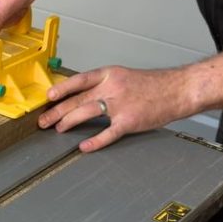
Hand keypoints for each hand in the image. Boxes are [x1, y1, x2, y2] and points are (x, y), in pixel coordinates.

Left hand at [38, 66, 195, 151]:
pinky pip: (108, 133)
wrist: (179, 89)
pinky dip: (95, 141)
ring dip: (68, 122)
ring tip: (58, 129)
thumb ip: (101, 85)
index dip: (61, 88)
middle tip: (44, 121)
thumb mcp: (123, 77)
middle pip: (77, 99)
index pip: (79, 80)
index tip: (47, 97)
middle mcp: (112, 87)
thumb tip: (78, 96)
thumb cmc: (151, 85)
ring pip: (86, 112)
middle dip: (57, 111)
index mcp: (109, 75)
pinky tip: (84, 146)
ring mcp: (120, 104)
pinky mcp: (130, 121)